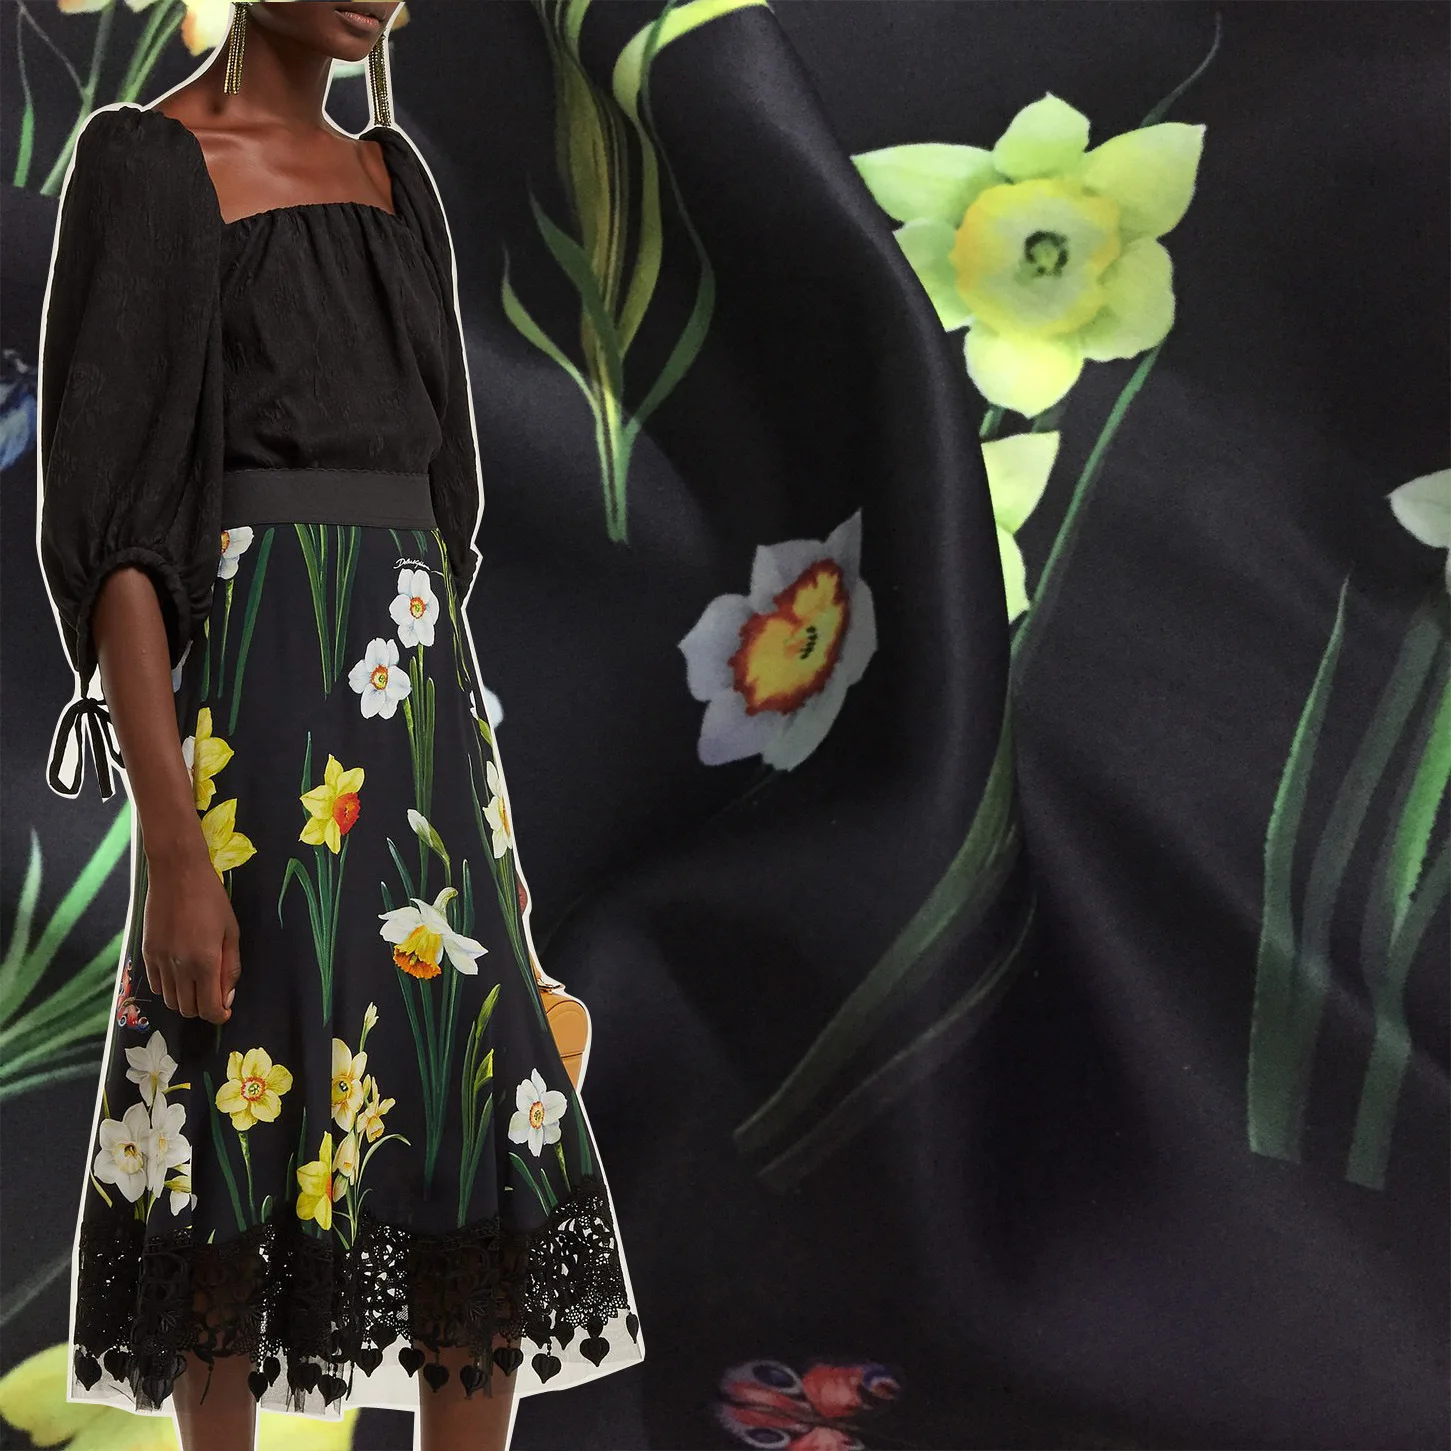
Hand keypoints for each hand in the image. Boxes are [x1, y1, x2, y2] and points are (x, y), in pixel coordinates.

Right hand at [141, 848, 241, 1024]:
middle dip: (203, 1008)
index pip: (209, 1008)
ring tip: (197, 984)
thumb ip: (230, 967)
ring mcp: (159, 961)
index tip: (224, 1011)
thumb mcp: (231, 932)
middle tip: (213, 994)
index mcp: (205, 962)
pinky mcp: (145, 953)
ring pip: (169, 1001)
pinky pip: (154, 985)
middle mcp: (179, 967)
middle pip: (187, 1009)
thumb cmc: (212, 899)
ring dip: (185, 1000)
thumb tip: (226, 998)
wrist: (177, 874)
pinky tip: (179, 975)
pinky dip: (168, 988)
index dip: (218, 1016)